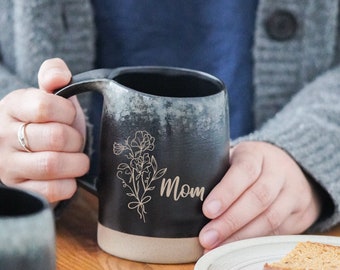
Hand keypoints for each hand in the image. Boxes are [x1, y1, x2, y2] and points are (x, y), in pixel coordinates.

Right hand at [0, 58, 88, 201]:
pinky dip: (68, 184)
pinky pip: (51, 190)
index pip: (44, 106)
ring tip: (76, 159)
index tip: (69, 116)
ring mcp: (8, 166)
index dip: (68, 113)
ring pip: (52, 165)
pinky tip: (67, 176)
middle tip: (75, 141)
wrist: (33, 153)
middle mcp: (3, 136)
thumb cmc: (48, 123)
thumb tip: (58, 75)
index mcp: (12, 107)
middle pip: (55, 137)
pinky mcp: (19, 190)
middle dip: (76, 140)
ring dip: (76, 163)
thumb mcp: (51, 96)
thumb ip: (54, 76)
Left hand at [199, 141, 321, 251]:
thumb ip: (218, 171)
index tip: (207, 211)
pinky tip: (238, 248)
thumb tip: (190, 196)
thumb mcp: (235, 158)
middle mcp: (279, 171)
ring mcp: (294, 191)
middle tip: (207, 238)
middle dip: (230, 221)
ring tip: (218, 248)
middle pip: (258, 198)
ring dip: (242, 237)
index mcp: (257, 154)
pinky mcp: (301, 212)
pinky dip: (256, 241)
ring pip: (270, 218)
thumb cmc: (250, 165)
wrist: (288, 167)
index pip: (244, 170)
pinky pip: (279, 231)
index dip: (226, 192)